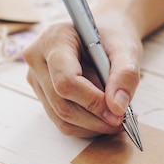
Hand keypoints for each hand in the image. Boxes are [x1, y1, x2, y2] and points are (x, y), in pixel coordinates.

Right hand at [23, 13, 142, 137]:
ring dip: (92, 125)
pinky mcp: (43, 95)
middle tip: (122, 121)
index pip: (66, 80)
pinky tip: (104, 117)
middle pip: (62, 103)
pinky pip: (62, 121)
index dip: (93, 101)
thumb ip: (126, 75)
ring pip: (61, 118)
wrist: (104, 36)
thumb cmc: (113, 38)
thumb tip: (117, 107)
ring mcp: (36, 79)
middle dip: (95, 118)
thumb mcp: (127, 49)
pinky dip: (87, 126)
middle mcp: (38, 59)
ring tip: (116, 117)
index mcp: (54, 39)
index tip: (118, 112)